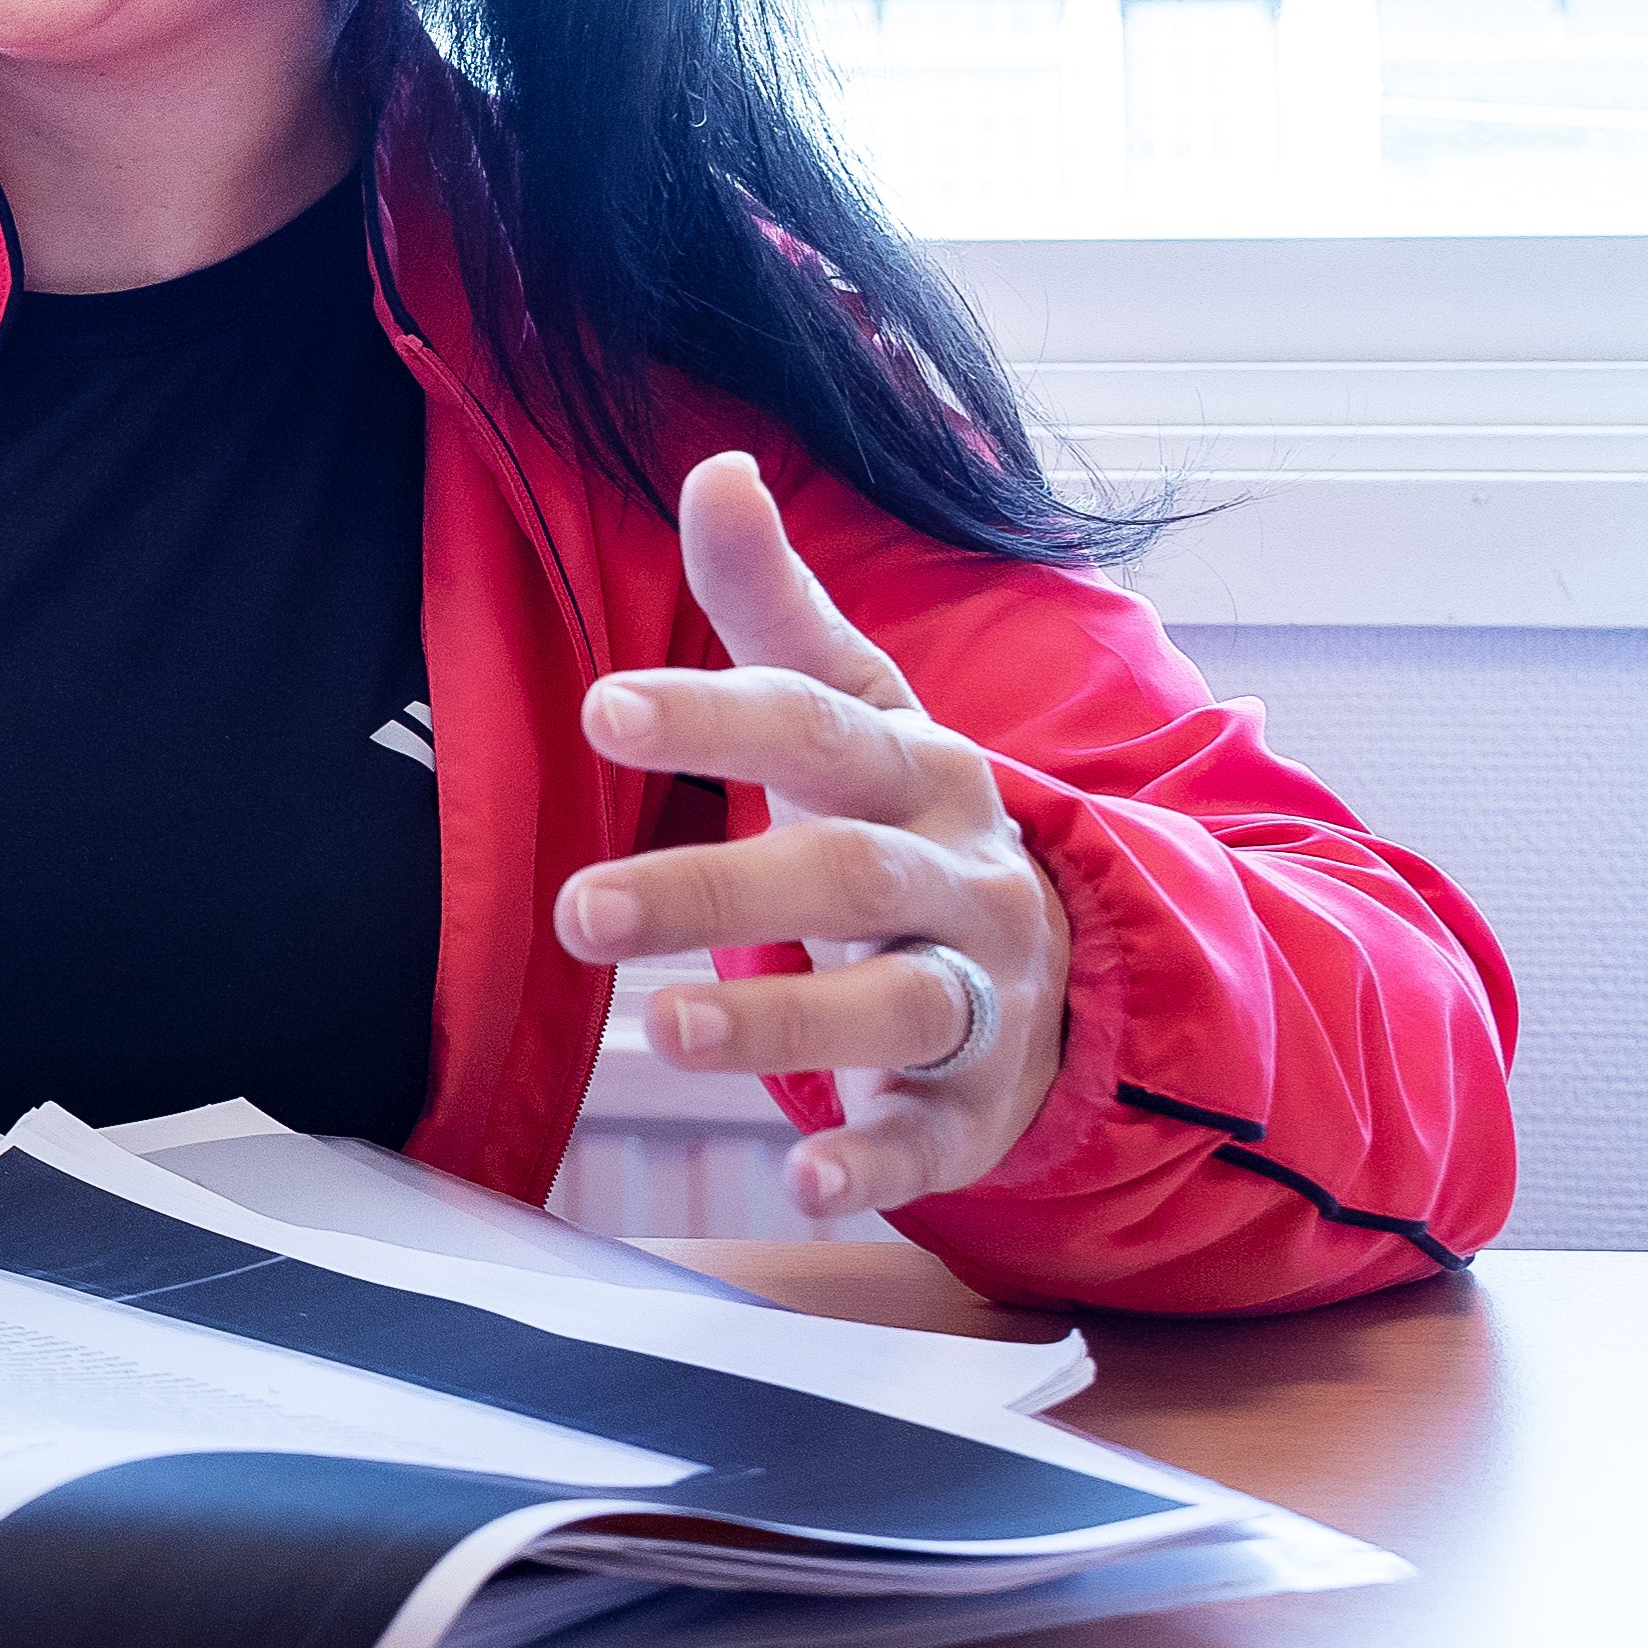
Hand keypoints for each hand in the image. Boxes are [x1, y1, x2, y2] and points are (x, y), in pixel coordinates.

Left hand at [548, 453, 1070, 1219]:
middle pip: (846, 875)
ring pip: (896, 1006)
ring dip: (785, 1023)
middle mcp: (960, 876)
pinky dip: (882, 1165)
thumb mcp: (857, 706)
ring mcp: (983, 994)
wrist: (1067, 956)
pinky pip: (939, 1138)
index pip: (814, 727)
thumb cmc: (906, 815)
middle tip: (580, 910)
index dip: (714, 714)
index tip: (600, 704)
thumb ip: (771, 603)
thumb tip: (715, 467)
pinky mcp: (980, 1107)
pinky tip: (812, 1181)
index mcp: (919, 766)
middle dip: (714, 891)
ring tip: (665, 1034)